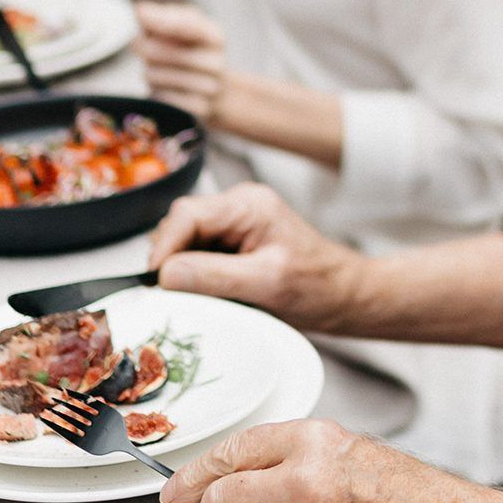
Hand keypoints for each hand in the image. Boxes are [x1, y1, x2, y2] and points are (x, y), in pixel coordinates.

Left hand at [136, 2, 227, 121]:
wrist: (218, 93)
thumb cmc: (194, 52)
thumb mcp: (188, 27)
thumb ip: (164, 16)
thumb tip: (140, 11)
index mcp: (215, 36)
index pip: (185, 25)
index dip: (158, 20)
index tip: (139, 12)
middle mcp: (216, 63)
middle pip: (156, 51)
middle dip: (141, 46)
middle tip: (142, 45)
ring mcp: (208, 89)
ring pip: (153, 75)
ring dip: (148, 71)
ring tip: (161, 69)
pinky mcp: (196, 110)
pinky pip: (158, 96)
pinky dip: (155, 91)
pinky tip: (167, 88)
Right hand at [147, 182, 366, 326]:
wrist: (346, 297)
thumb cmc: (318, 287)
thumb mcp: (266, 284)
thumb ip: (213, 276)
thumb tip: (166, 274)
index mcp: (248, 205)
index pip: (185, 215)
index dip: (165, 249)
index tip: (157, 284)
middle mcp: (240, 206)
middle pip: (182, 225)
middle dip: (173, 260)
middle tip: (177, 296)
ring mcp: (238, 223)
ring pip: (188, 241)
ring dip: (185, 270)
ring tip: (201, 297)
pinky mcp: (237, 242)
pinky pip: (201, 254)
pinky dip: (197, 275)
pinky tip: (213, 294)